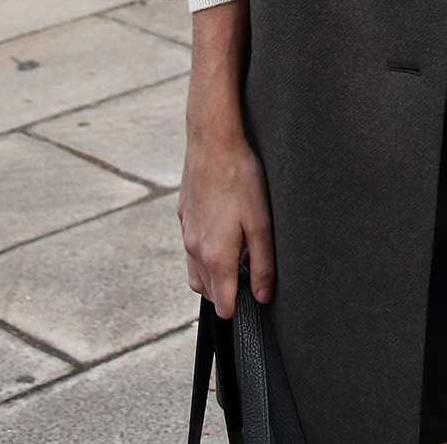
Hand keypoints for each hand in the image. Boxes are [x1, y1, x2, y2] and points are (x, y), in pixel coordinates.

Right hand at [179, 0, 275, 314]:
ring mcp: (185, 232)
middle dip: (227, 291)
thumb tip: (262, 297)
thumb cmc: (241, 177)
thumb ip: (262, 263)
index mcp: (214, 256)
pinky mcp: (183, 215)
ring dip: (214, 272)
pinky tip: (224, 226)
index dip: (240, 307)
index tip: (256, 298)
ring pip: (196, 271)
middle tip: (251, 271)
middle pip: (208, 292)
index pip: (222, 306)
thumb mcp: (261, 221)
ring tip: (239, 250)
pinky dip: (205, 250)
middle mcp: (194, 250)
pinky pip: (191, 246)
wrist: (212, 139)